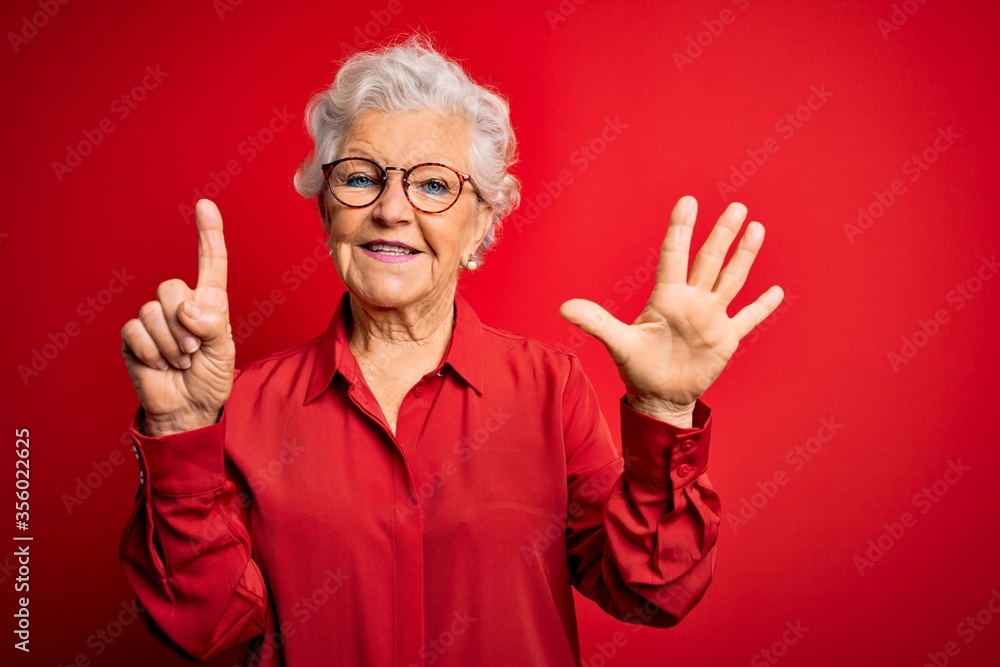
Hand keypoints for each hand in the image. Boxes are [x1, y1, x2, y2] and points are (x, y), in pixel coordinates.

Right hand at [121, 200, 234, 435]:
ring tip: (180, 362)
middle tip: (193, 351)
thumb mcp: (223, 351)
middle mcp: (180, 305)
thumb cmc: (210, 377)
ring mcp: (154, 319)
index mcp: (209, 303)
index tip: (205, 205)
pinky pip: (136, 330)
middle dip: (183, 323)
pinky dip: (152, 351)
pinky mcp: (134, 337)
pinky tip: (160, 365)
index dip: (208, 233)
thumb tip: (186, 307)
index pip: (210, 262)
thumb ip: (212, 324)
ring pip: (153, 311)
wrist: (187, 408)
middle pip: (171, 286)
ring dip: (171, 343)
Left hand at [560, 196, 783, 423]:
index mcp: (667, 298)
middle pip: (709, 260)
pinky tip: (776, 291)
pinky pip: (748, 318)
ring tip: (755, 227)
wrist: (658, 397)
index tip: (688, 202)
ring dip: (744, 255)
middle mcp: (691, 301)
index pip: (674, 255)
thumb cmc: (637, 368)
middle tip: (737, 206)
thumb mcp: (618, 343)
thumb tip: (564, 308)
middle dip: (722, 234)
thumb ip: (596, 322)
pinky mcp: (726, 339)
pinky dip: (761, 306)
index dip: (680, 229)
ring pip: (730, 279)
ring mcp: (711, 318)